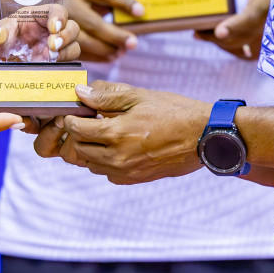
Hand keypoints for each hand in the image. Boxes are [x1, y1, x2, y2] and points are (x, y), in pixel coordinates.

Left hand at [0, 5, 80, 64]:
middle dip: (67, 35)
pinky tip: (50, 71)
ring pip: (72, 47)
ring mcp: (48, 53)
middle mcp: (43, 34)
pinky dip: (63, 69)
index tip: (53, 28)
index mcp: (30, 20)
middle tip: (53, 47)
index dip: (59, 17)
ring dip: (67, 52)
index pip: (54, 11)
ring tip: (51, 60)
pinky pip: (65, 67)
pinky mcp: (48, 70)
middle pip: (70, 27)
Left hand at [33, 81, 208, 184]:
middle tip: (87, 120)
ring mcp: (127, 172)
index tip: (74, 111)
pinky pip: (108, 174)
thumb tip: (80, 93)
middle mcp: (118, 158)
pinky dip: (105, 162)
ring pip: (91, 164)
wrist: (203, 136)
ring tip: (102, 133)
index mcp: (116, 134)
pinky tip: (116, 147)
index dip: (71, 118)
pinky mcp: (136, 179)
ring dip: (90, 149)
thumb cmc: (173, 111)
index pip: (77, 130)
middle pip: (80, 149)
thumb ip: (106, 96)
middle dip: (78, 134)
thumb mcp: (139, 96)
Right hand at [55, 0, 142, 60]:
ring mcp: (58, 23)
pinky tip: (110, 56)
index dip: (123, 2)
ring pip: (84, 40)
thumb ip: (115, 1)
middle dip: (115, 36)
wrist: (53, 7)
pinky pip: (77, 51)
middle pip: (93, 23)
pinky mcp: (57, 39)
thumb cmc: (82, 1)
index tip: (141, 12)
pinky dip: (96, 57)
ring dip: (106, 49)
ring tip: (122, 52)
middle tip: (133, 43)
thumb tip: (139, 13)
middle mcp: (66, 3)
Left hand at [193, 0, 272, 60]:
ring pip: (245, 47)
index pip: (252, 16)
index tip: (219, 32)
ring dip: (221, 44)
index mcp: (267, 0)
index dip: (236, 26)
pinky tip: (215, 42)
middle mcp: (270, 20)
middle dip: (219, 37)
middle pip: (244, 36)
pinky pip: (247, 53)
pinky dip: (230, 49)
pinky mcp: (263, 42)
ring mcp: (268, 34)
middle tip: (198, 32)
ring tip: (200, 34)